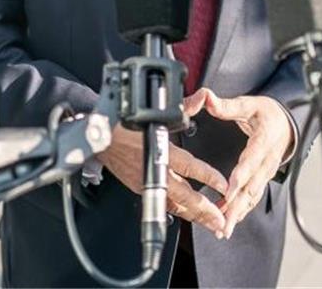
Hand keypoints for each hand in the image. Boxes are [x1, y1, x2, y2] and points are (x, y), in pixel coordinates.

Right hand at [95, 91, 228, 235]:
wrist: (98, 134)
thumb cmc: (123, 123)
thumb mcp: (155, 111)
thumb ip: (184, 107)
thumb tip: (203, 98)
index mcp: (158, 150)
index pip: (189, 167)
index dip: (208, 177)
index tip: (223, 185)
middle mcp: (153, 171)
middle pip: (183, 196)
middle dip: (204, 210)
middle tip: (220, 219)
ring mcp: (145, 183)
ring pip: (174, 205)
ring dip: (194, 215)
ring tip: (210, 223)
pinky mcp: (140, 187)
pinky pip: (162, 204)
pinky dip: (178, 211)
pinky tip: (188, 215)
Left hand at [199, 89, 293, 239]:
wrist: (285, 124)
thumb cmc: (266, 114)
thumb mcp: (248, 105)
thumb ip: (226, 105)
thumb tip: (207, 98)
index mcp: (264, 139)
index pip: (252, 158)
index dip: (242, 174)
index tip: (230, 189)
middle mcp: (267, 160)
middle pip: (252, 185)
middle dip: (237, 204)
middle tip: (224, 220)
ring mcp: (266, 173)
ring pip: (252, 196)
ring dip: (238, 213)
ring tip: (224, 229)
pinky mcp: (262, 180)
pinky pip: (252, 198)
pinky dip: (242, 212)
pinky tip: (230, 223)